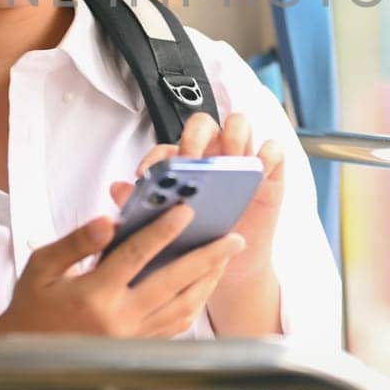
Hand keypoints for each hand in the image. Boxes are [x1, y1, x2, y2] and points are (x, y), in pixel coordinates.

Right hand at [0, 206, 243, 338]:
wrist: (26, 357)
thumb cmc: (33, 306)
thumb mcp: (42, 266)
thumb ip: (77, 241)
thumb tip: (109, 220)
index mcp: (93, 296)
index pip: (137, 256)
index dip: (164, 231)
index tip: (186, 211)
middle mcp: (118, 321)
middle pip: (174, 283)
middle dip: (207, 258)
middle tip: (232, 238)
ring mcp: (131, 339)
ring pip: (182, 308)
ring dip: (208, 281)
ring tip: (224, 258)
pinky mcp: (137, 350)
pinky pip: (175, 327)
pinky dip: (194, 304)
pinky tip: (203, 286)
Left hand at [110, 112, 284, 283]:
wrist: (225, 265)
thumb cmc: (193, 242)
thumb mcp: (168, 228)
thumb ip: (144, 207)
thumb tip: (117, 188)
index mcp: (181, 165)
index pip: (166, 148)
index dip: (156, 158)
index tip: (148, 175)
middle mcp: (211, 154)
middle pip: (202, 124)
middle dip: (195, 138)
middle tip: (191, 161)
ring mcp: (241, 158)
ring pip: (239, 124)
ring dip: (233, 137)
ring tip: (229, 161)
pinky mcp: (269, 170)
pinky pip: (273, 149)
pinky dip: (267, 153)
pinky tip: (259, 169)